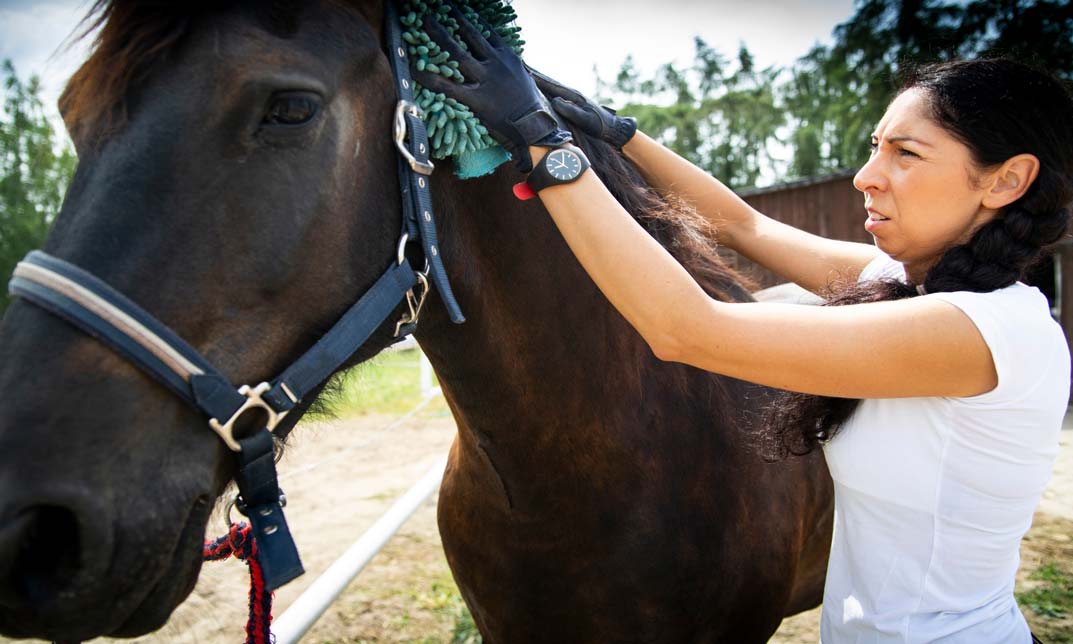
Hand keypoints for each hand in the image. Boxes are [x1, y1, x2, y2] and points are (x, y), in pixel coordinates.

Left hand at [412, 5, 570, 171]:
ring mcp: (485, 79)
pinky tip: (413, 70)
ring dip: (440, 35)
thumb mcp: (526, 79)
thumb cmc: (532, 107)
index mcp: (507, 57)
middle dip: (454, 20)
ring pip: (457, 53)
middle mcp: (495, 63)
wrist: (535, 126)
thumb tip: (511, 64)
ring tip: (425, 22)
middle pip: (471, 35)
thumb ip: (514, 68)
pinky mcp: (475, 98)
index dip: (472, 21)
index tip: (459, 13)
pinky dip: (428, 77)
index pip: (488, 33)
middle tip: (438, 9)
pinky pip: (447, 86)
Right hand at [529, 68, 637, 149]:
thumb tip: (555, 101)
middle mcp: (570, 93)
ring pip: (550, 86)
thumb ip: (571, 110)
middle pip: (548, 81)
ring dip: (537, 81)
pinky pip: (553, 93)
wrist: (612, 128)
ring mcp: (570, 97)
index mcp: (572, 95)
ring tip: (524, 75)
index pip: (549, 83)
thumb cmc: (599, 125)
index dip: (536, 76)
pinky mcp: (571, 102)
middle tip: (519, 65)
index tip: (523, 67)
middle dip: (534, 74)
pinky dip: (543, 89)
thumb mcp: (586, 120)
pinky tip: (537, 90)